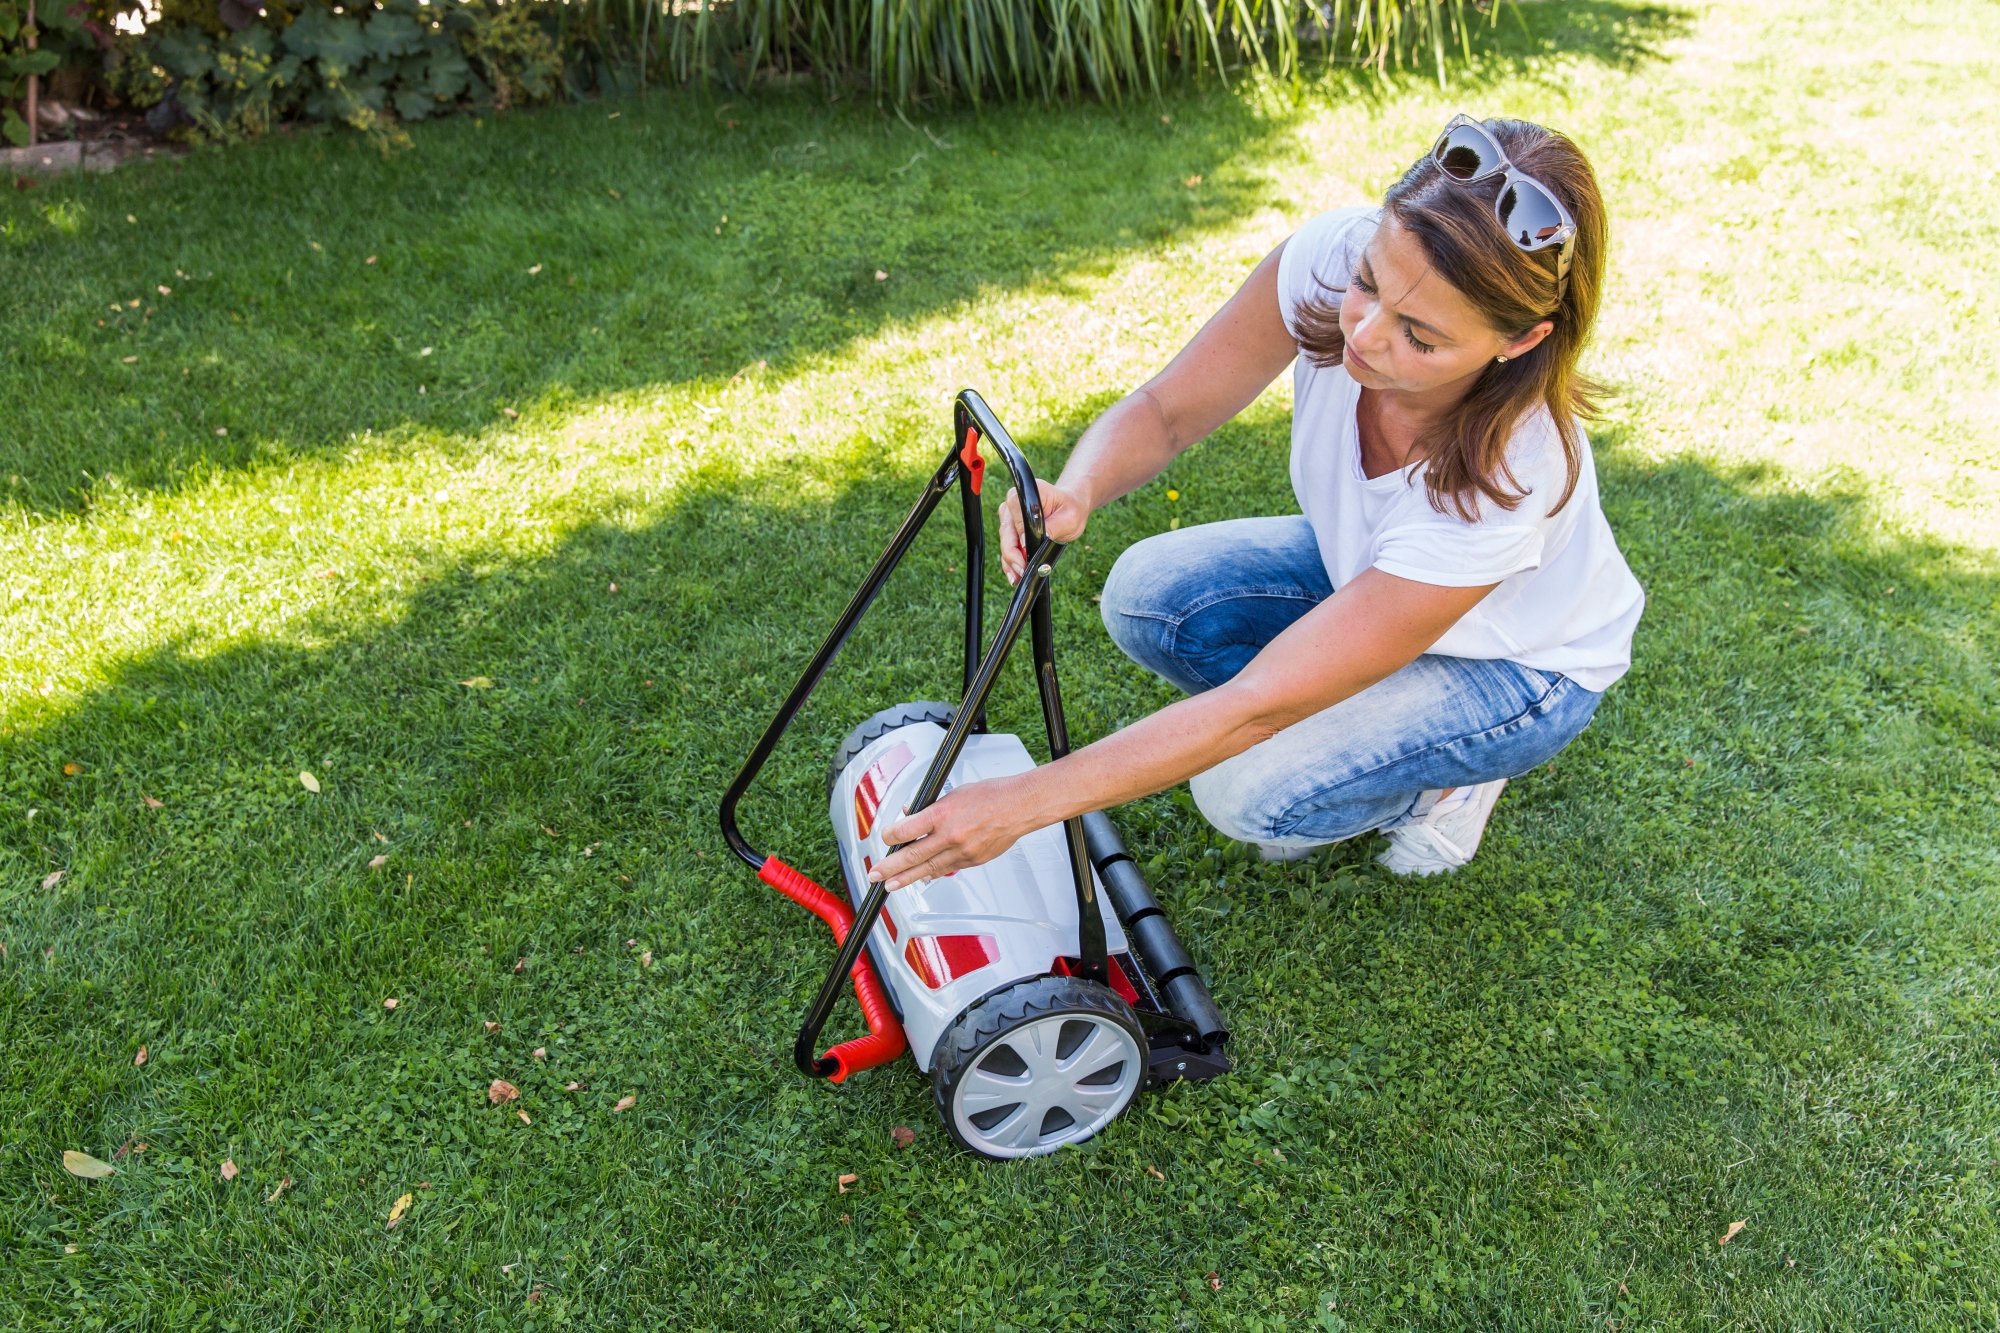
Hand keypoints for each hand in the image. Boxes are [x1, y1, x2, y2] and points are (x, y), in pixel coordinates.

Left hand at [866, 776, 1034, 890]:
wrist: (1019, 807)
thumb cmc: (990, 795)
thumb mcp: (953, 794)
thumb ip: (931, 808)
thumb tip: (911, 817)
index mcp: (943, 813)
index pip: (906, 830)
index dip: (889, 837)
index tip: (883, 839)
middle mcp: (950, 835)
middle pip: (912, 855)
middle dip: (890, 868)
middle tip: (875, 874)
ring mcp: (962, 851)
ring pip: (928, 869)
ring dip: (906, 879)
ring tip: (891, 885)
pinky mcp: (973, 861)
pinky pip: (947, 869)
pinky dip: (932, 874)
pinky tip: (922, 878)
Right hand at [999, 481, 1089, 584]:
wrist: (1072, 509)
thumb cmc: (1071, 510)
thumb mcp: (1069, 519)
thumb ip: (1051, 528)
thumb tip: (1028, 545)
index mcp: (1029, 494)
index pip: (1016, 514)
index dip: (1019, 533)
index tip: (1025, 549)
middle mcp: (1015, 503)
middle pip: (1006, 530)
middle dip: (1012, 553)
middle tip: (1022, 570)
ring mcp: (1010, 516)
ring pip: (1005, 541)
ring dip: (1010, 561)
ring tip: (1017, 577)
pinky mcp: (1011, 529)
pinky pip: (1007, 547)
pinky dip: (1010, 562)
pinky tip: (1014, 575)